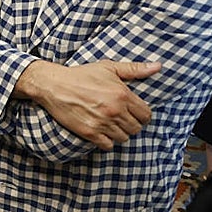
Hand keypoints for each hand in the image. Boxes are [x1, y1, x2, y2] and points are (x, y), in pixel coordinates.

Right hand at [19, 59, 160, 149]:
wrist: (53, 85)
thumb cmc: (81, 75)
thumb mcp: (108, 67)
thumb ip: (135, 69)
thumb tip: (158, 66)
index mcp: (122, 95)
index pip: (146, 115)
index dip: (141, 115)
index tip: (132, 112)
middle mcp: (115, 110)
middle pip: (136, 128)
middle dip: (130, 124)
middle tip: (120, 118)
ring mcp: (102, 123)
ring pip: (123, 138)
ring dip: (119, 133)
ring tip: (111, 125)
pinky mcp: (89, 132)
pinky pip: (108, 145)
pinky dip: (107, 141)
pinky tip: (102, 133)